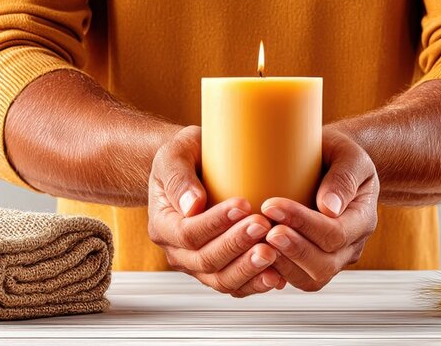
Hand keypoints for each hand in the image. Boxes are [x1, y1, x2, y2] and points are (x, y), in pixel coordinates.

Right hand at [148, 126, 286, 296]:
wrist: (195, 168)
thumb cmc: (186, 157)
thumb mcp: (175, 155)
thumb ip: (179, 178)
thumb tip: (193, 205)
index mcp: (163, 225)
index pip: (187, 233)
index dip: (216, 223)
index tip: (243, 205)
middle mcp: (178, 252)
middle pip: (206, 260)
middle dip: (237, 245)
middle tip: (263, 225)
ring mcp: (199, 265)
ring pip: (222, 279)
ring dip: (248, 269)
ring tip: (272, 253)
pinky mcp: (220, 270)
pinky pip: (237, 285)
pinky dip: (256, 283)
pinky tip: (277, 275)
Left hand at [262, 129, 378, 290]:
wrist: (333, 162)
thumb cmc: (338, 153)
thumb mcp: (349, 154)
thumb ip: (344, 177)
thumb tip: (329, 207)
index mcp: (363, 218)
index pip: (336, 233)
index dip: (303, 223)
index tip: (271, 204)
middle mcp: (351, 245)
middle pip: (325, 264)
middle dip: (293, 249)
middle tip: (265, 231)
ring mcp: (333, 258)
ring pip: (311, 279)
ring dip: (282, 265)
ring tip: (258, 245)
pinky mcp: (312, 263)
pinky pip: (298, 279)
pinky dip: (277, 272)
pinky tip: (256, 255)